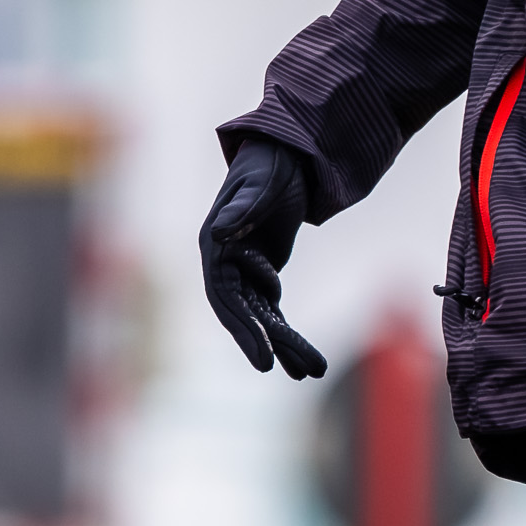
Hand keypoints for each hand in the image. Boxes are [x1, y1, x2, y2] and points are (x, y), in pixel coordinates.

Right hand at [198, 135, 329, 379]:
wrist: (286, 155)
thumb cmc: (269, 164)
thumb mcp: (259, 184)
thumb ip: (242, 208)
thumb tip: (217, 232)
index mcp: (215, 245)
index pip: (226, 297)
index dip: (243, 328)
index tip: (264, 355)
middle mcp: (224, 264)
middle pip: (244, 314)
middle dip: (267, 343)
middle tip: (284, 371)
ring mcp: (243, 272)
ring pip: (262, 318)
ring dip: (285, 345)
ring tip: (311, 371)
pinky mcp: (263, 276)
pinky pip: (274, 312)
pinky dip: (288, 334)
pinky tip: (305, 360)